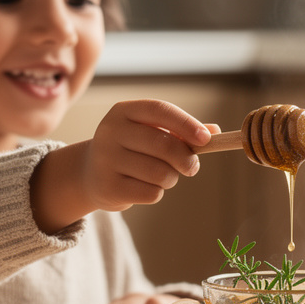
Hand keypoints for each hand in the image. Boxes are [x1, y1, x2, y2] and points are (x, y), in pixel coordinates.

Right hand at [77, 99, 214, 211]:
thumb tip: (214, 131)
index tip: (206, 138)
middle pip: (163, 144)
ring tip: (163, 176)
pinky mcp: (107, 186)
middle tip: (192, 167)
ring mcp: (106, 159)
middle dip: (186, 158)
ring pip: (159, 172)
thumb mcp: (150, 133)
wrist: (90, 174)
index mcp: (124, 111)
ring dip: (171, 178)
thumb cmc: (131, 149)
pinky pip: (150, 193)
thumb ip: (181, 131)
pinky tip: (145, 187)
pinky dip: (157, 193)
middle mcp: (110, 131)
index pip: (160, 110)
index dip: (186, 124)